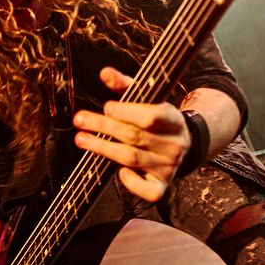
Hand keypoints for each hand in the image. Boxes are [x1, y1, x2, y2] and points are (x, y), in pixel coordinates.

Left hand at [73, 67, 190, 201]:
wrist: (184, 144)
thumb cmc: (158, 118)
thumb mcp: (148, 98)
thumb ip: (126, 85)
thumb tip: (104, 73)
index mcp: (173, 119)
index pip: (151, 117)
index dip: (127, 112)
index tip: (107, 107)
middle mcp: (174, 144)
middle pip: (135, 137)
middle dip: (103, 127)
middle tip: (80, 120)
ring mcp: (169, 167)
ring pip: (132, 159)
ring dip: (103, 148)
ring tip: (81, 139)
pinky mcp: (162, 186)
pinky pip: (148, 191)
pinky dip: (131, 183)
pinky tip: (118, 171)